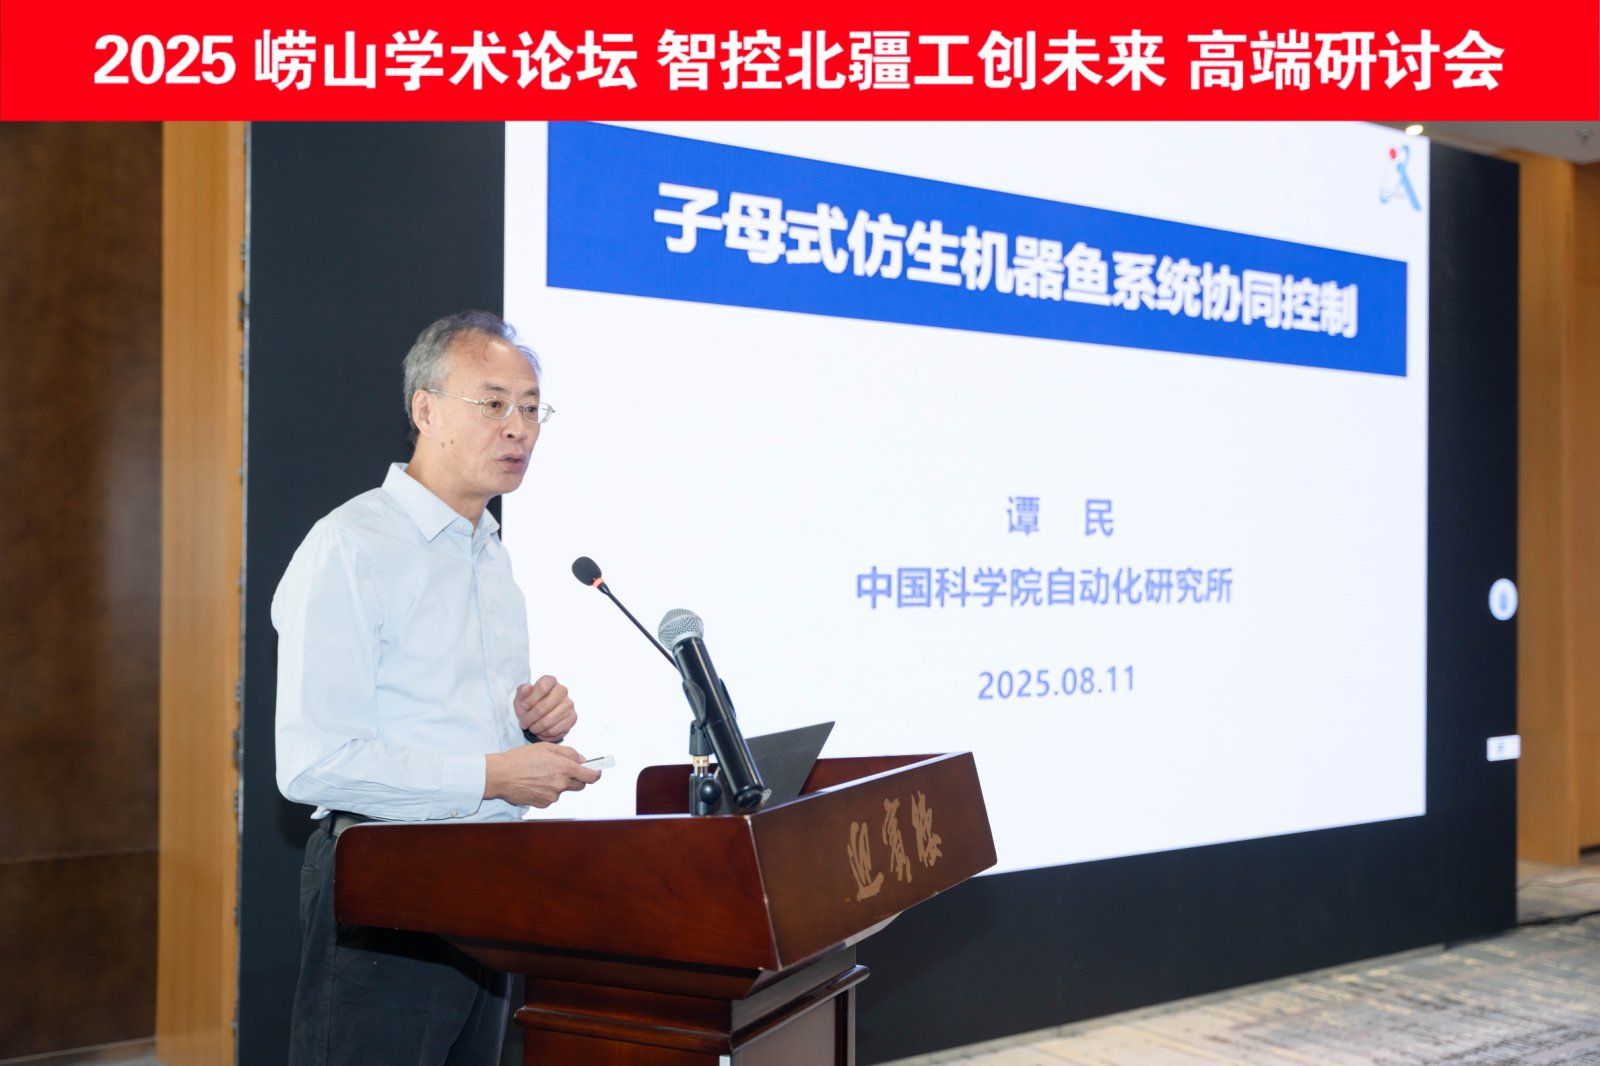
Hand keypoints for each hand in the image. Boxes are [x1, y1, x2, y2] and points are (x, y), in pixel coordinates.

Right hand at [484, 743, 600, 807]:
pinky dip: (547, 791)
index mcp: (564, 768)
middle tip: (564, 770)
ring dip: (558, 784)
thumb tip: (581, 759)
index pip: (590, 776)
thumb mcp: (546, 747)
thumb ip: (568, 753)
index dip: (596, 773)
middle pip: (580, 785)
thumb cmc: (521, 758)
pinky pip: (551, 797)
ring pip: (563, 790)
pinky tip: (535, 783)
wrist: (500, 775)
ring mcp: (552, 796)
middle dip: (576, 778)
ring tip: (541, 774)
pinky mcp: (543, 804)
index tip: (597, 771)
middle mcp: (561, 784)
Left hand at [515, 675, 575, 740]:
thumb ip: (522, 691)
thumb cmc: (530, 704)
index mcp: (550, 681)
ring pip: (548, 721)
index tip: (524, 707)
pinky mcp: (572, 717)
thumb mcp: (521, 697)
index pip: (542, 687)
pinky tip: (541, 731)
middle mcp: (562, 690)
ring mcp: (569, 704)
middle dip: (530, 718)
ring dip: (536, 728)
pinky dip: (545, 734)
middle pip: (543, 707)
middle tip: (524, 724)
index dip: (530, 699)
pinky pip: (555, 730)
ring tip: (532, 728)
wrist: (538, 716)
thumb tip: (527, 687)